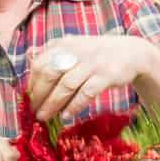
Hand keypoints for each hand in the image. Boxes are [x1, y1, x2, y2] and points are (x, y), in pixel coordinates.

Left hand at [27, 35, 149, 120]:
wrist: (131, 53)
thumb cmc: (96, 54)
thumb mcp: (73, 47)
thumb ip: (52, 52)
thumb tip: (28, 55)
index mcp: (64, 44)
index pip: (39, 63)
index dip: (32, 83)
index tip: (29, 99)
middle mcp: (75, 51)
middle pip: (49, 74)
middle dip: (38, 96)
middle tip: (33, 112)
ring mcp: (91, 63)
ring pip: (65, 85)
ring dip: (52, 104)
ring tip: (44, 117)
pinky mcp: (106, 75)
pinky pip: (85, 93)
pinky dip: (74, 106)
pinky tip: (66, 116)